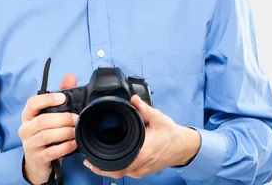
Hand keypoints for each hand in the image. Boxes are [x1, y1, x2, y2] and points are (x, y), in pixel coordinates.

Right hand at [19, 74, 78, 184]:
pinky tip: (73, 143)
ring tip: (75, 131)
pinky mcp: (37, 158)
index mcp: (28, 115)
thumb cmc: (45, 134)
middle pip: (43, 121)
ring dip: (65, 132)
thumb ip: (60, 95)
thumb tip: (70, 77)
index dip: (47, 100)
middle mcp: (25, 129)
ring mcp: (30, 145)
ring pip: (47, 136)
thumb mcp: (50, 115)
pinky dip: (65, 147)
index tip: (62, 98)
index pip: (32, 103)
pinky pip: (52, 152)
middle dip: (63, 119)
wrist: (37, 162)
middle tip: (76, 118)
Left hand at [83, 95, 201, 179]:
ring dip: (108, 168)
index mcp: (143, 153)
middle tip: (87, 159)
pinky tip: (110, 160)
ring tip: (95, 159)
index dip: (102, 166)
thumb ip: (144, 109)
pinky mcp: (144, 170)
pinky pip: (126, 172)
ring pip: (121, 174)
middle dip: (100, 167)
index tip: (89, 160)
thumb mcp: (158, 118)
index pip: (118, 165)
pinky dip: (116, 168)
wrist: (184, 146)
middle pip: (116, 172)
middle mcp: (141, 165)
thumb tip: (133, 99)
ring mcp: (143, 170)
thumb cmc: (171, 134)